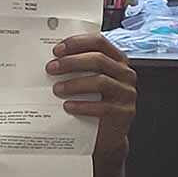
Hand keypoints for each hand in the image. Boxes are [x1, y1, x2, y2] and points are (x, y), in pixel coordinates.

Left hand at [46, 33, 136, 153]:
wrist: (106, 134)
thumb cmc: (94, 101)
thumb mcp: (87, 80)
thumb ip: (77, 67)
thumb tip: (50, 59)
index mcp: (116, 60)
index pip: (99, 42)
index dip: (77, 43)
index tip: (57, 50)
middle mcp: (125, 74)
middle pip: (99, 60)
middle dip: (72, 62)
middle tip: (51, 68)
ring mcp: (127, 93)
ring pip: (101, 82)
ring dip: (75, 84)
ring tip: (56, 89)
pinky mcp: (124, 113)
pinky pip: (103, 107)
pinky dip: (83, 106)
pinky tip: (68, 107)